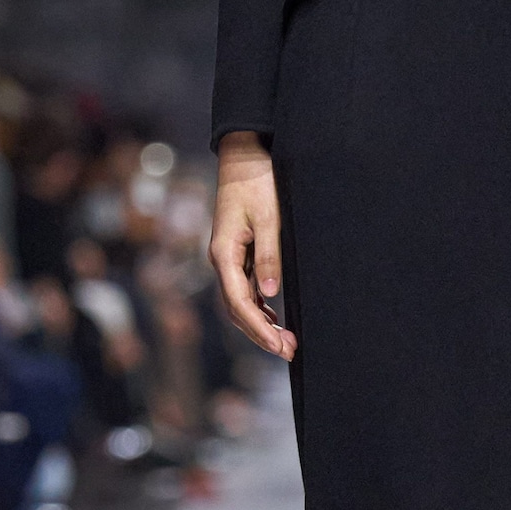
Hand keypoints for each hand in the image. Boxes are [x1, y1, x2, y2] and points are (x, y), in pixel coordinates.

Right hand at [210, 133, 295, 359]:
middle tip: (289, 351)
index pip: (238, 302)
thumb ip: (268, 256)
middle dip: (260, 333)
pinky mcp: (238, 253)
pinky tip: (274, 319)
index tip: (279, 345)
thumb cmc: (258, 183)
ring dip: (260, 324)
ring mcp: (228, 258)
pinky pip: (244, 288)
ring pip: (240, 302)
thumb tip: (269, 294)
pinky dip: (259, 307)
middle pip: (237, 308)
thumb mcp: (268, 218)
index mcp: (224, 253)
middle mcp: (222, 260)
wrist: (245, 158)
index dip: (258, 328)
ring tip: (285, 342)